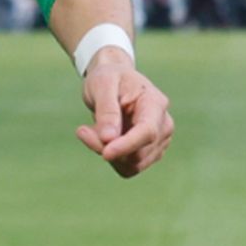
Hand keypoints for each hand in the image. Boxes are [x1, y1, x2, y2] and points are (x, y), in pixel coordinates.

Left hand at [75, 49, 172, 177]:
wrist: (113, 79)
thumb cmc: (108, 77)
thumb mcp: (102, 84)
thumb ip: (107, 110)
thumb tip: (108, 139)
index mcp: (155, 103)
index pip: (147, 131)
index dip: (127, 146)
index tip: (104, 154)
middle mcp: (163, 124)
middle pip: (138, 153)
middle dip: (107, 148)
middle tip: (82, 131)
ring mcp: (159, 141)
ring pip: (133, 165)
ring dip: (106, 153)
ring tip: (90, 131)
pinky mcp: (149, 153)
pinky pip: (128, 168)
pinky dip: (111, 158)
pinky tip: (100, 139)